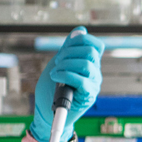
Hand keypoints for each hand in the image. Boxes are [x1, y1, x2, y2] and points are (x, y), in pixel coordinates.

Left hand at [30, 26, 104, 141]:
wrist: (46, 111)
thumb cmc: (51, 88)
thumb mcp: (58, 63)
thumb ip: (68, 48)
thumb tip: (80, 30)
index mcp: (90, 63)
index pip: (96, 44)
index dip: (81, 40)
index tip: (65, 48)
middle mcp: (95, 72)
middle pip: (91, 51)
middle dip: (69, 53)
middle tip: (57, 63)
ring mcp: (94, 84)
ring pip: (87, 64)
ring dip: (65, 65)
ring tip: (54, 73)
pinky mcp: (89, 96)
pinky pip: (81, 80)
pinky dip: (65, 75)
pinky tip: (55, 78)